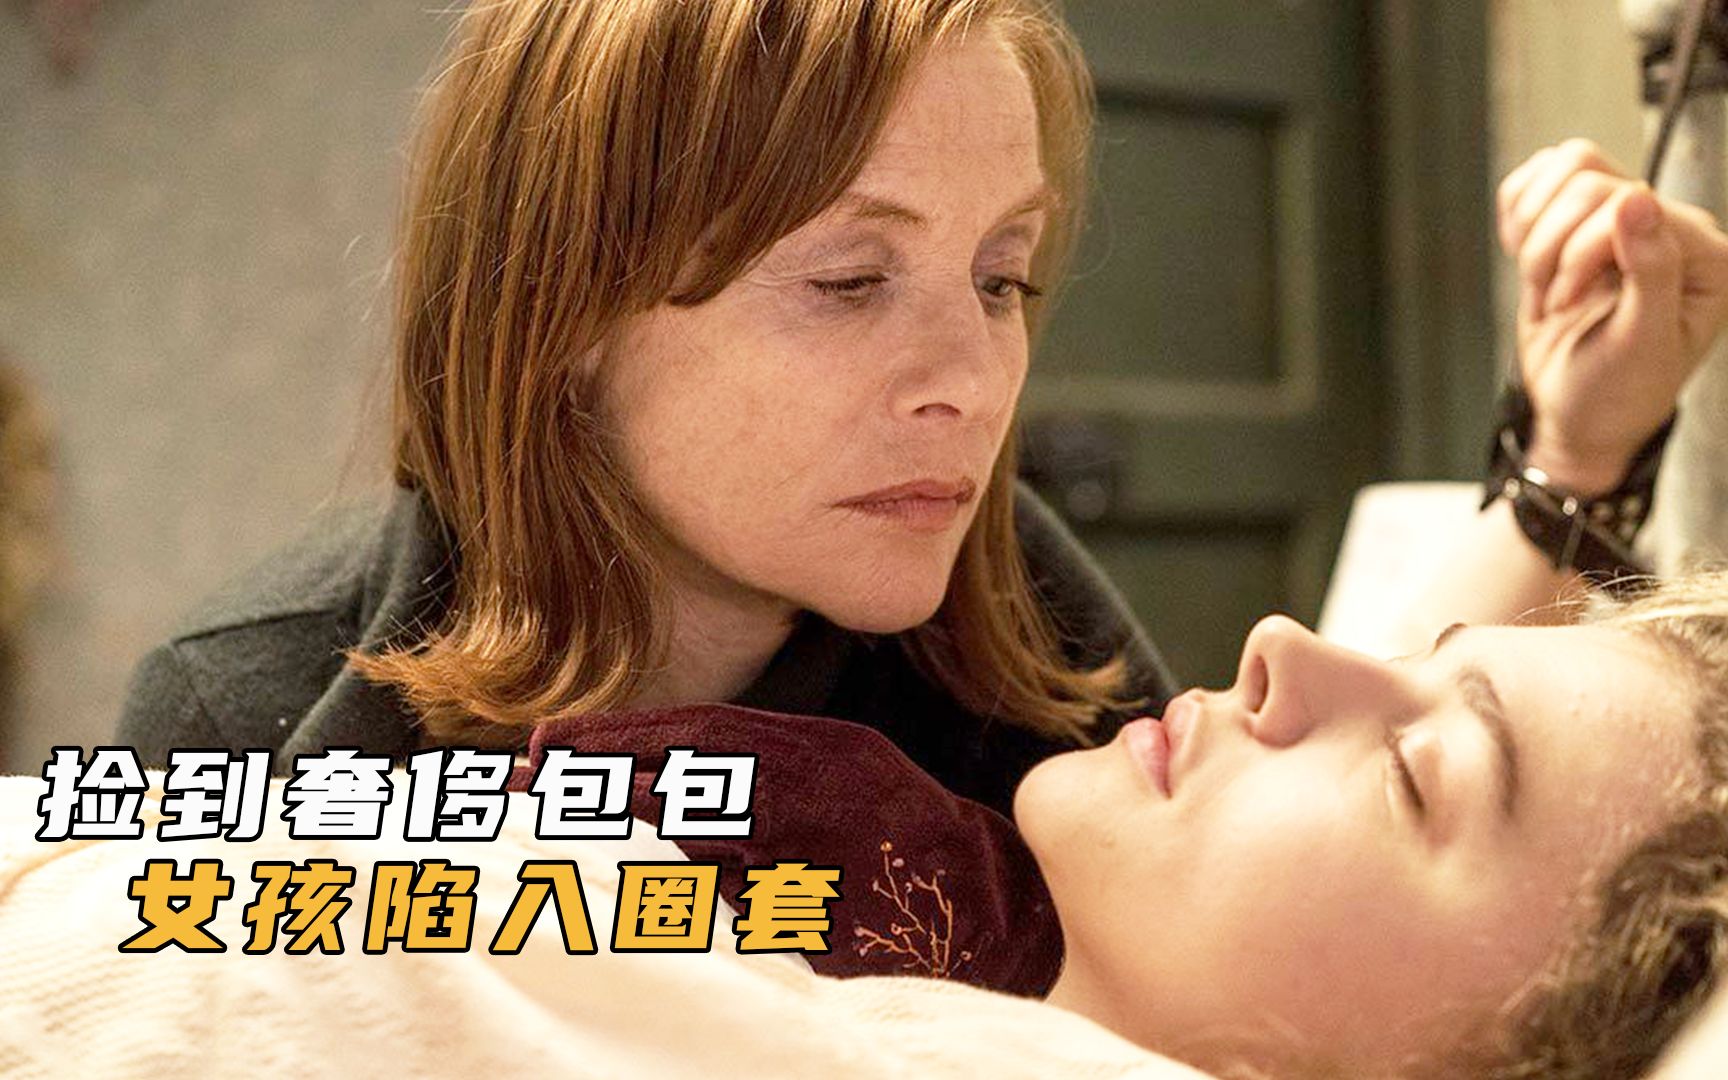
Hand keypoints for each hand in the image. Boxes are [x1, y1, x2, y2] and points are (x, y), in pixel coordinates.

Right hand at [1498, 139, 1727, 493]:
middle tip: (1558, 301)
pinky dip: (1518, 217)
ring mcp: (1621, 222)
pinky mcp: (1576, 223)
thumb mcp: (1643, 343)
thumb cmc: (1619, 393)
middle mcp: (1669, 228)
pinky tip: (1528, 259)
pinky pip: (1538, 181)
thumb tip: (1638, 198)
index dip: (1582, 251)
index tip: (1569, 303)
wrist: (1579, 417)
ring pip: (1564, 169)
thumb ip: (1653, 270)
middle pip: (1588, 179)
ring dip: (1534, 233)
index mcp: (1705, 255)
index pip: (1628, 202)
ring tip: (1545, 284)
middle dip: (1553, 248)